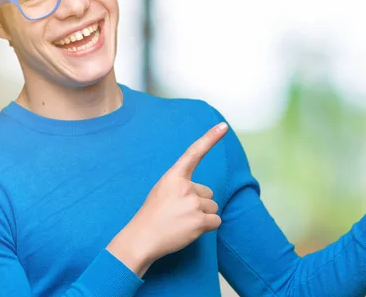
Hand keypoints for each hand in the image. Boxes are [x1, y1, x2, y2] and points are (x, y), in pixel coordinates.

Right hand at [106, 122, 227, 275]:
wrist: (142, 239)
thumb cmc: (152, 215)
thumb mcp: (162, 190)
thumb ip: (181, 186)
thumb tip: (202, 193)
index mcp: (174, 176)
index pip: (194, 153)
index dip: (210, 138)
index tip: (223, 126)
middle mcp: (185, 187)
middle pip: (208, 192)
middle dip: (199, 203)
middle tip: (179, 213)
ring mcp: (193, 204)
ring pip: (213, 207)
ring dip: (203, 216)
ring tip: (182, 222)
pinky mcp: (200, 221)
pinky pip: (216, 221)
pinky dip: (207, 227)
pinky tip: (190, 230)